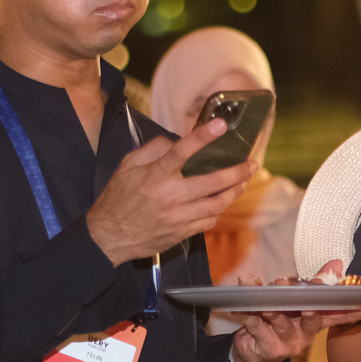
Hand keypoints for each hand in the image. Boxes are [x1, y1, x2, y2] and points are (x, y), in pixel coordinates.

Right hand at [86, 118, 255, 266]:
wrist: (109, 237)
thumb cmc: (118, 198)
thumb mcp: (127, 167)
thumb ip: (152, 150)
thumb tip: (174, 140)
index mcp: (155, 176)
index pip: (181, 151)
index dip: (202, 136)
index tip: (221, 125)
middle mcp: (169, 196)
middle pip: (212, 182)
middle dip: (236, 172)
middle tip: (251, 163)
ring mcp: (177, 217)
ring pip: (217, 204)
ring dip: (234, 191)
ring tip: (243, 181)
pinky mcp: (181, 232)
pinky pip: (209, 221)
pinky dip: (218, 210)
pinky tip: (222, 202)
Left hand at [230, 260, 360, 361]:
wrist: (254, 354)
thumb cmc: (281, 322)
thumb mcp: (301, 302)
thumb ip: (319, 283)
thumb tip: (338, 263)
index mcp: (315, 322)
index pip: (342, 315)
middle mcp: (303, 334)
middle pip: (311, 318)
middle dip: (313, 305)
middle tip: (316, 290)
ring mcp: (283, 340)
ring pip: (280, 320)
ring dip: (276, 307)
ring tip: (274, 292)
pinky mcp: (261, 343)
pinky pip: (252, 324)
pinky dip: (244, 313)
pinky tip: (238, 303)